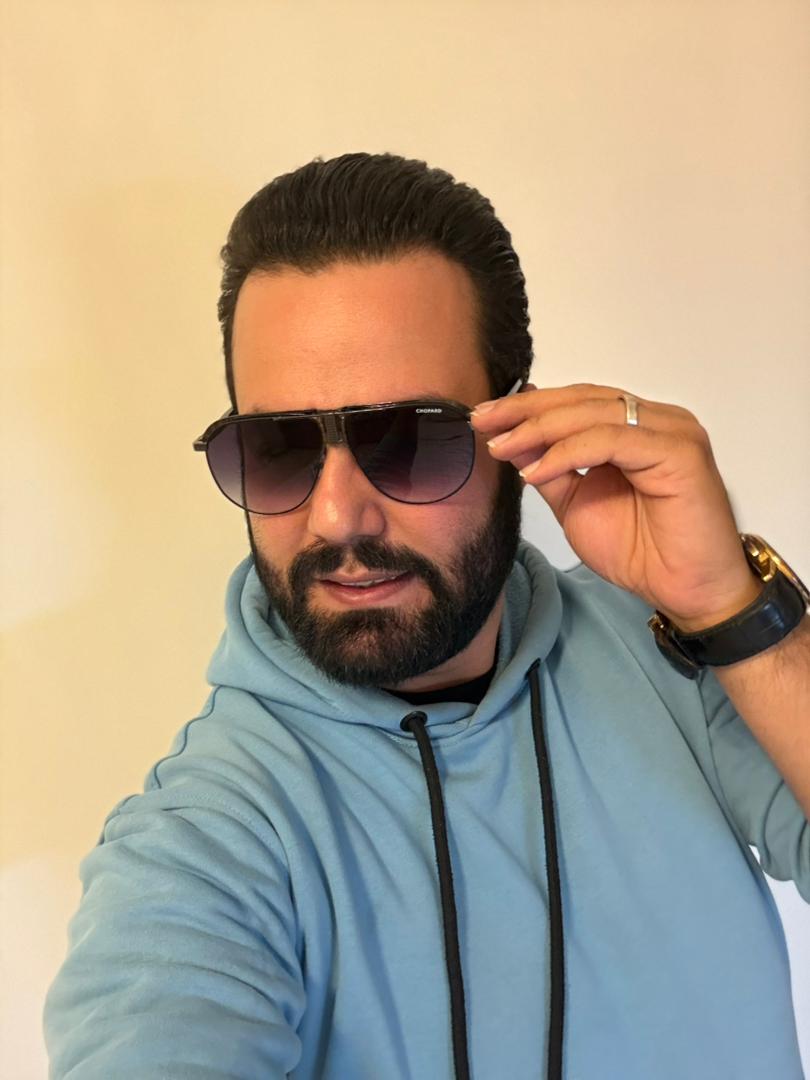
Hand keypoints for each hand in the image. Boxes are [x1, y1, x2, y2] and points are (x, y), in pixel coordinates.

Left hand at [471, 382, 762, 630]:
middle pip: (582, 399)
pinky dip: (569, 451)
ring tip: (501, 446)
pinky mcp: (680, 451)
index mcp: (636, 426)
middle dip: (526, 410)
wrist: (685, 592)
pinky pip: (612, 440)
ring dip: (540, 429)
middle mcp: (657, 420)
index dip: (528, 407)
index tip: (483, 418)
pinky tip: (536, 470)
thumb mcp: (576, 504)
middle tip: (482, 420)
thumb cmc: (641, 552)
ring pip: (594, 414)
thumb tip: (512, 439)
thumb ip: (550, 469)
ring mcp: (672, 431)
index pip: (576, 402)